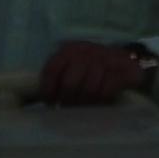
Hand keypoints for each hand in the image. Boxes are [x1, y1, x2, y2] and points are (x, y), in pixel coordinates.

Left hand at [34, 36, 155, 105]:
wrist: (126, 61)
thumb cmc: (91, 69)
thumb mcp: (71, 67)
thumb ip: (56, 77)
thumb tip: (31, 97)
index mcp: (69, 50)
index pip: (52, 69)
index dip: (48, 89)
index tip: (50, 102)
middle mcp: (87, 51)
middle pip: (70, 83)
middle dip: (68, 100)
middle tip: (69, 107)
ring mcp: (107, 59)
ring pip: (89, 89)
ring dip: (86, 102)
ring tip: (85, 105)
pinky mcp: (125, 69)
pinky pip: (108, 89)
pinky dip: (102, 98)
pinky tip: (101, 101)